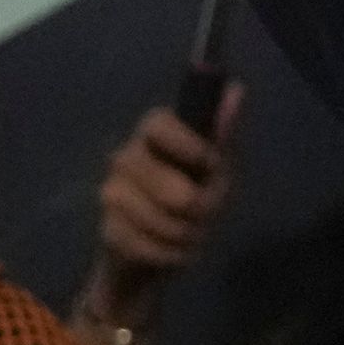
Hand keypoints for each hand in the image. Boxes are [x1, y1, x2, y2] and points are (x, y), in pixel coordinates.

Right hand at [91, 86, 241, 291]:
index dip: (183, 142)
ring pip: (149, 214)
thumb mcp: (220, 171)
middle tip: (210, 214)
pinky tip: (177, 252)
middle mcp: (127, 157)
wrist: (166, 251)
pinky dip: (168, 253)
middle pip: (153, 173)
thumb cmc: (199, 199)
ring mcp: (111, 192)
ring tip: (195, 235)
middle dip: (193, 202)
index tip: (208, 162)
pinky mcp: (107, 228)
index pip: (157, 124)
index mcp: (157, 136)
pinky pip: (140, 242)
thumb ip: (223, 136)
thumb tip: (236, 90)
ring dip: (182, 232)